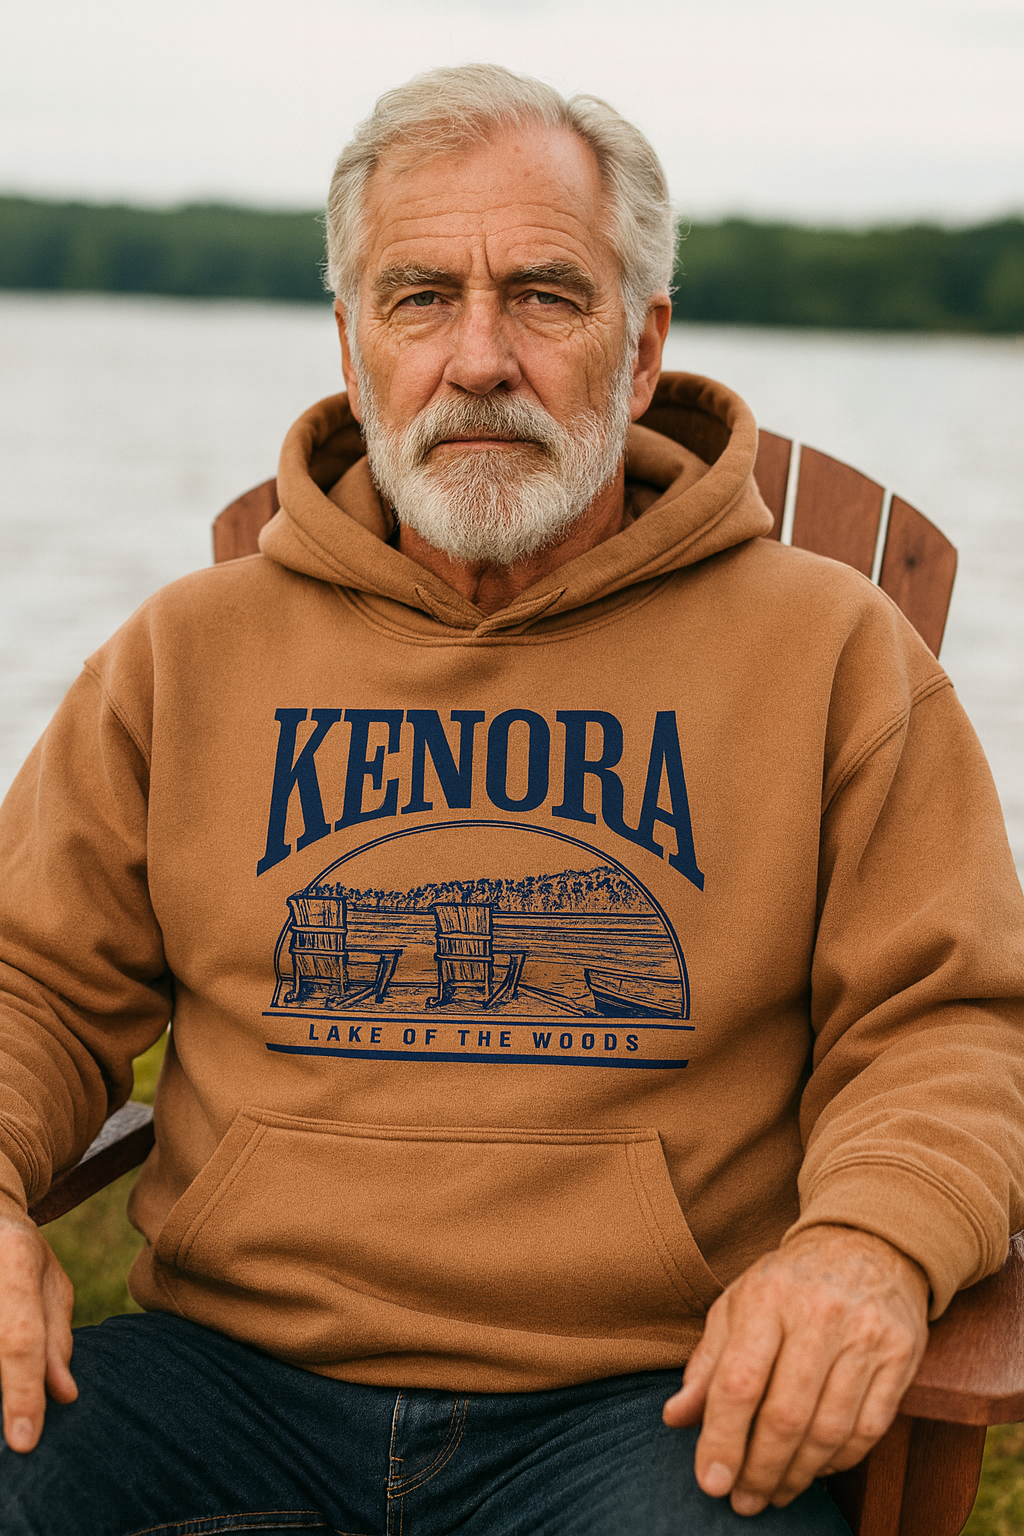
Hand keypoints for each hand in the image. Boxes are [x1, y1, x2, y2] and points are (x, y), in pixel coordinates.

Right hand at [0, 1217, 77, 1451]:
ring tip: (8, 1394)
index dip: (21, 1392)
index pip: (19, 1339)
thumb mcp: (49, 1283)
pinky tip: (5, 1368)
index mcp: (15, 1260)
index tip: (24, 1442)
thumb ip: (56, 1339)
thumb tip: (65, 1396)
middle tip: (19, 1428)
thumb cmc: (20, 1255)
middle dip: (5, 1389)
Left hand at [662, 1224, 928, 1516]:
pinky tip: (814, 1468)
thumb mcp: (738, 1304)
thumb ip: (708, 1362)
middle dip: (759, 1470)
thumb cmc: (789, 1283)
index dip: (722, 1439)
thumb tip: (676, 1418)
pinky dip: (838, 1461)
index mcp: (767, 1297)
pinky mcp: (901, 1355)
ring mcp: (865, 1335)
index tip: (710, 1481)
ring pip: (829, 1430)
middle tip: (743, 1500)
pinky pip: (868, 1429)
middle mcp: (819, 1314)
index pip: (739, 1381)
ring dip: (797, 1475)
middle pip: (785, 1416)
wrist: (867, 1244)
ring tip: (774, 1493)